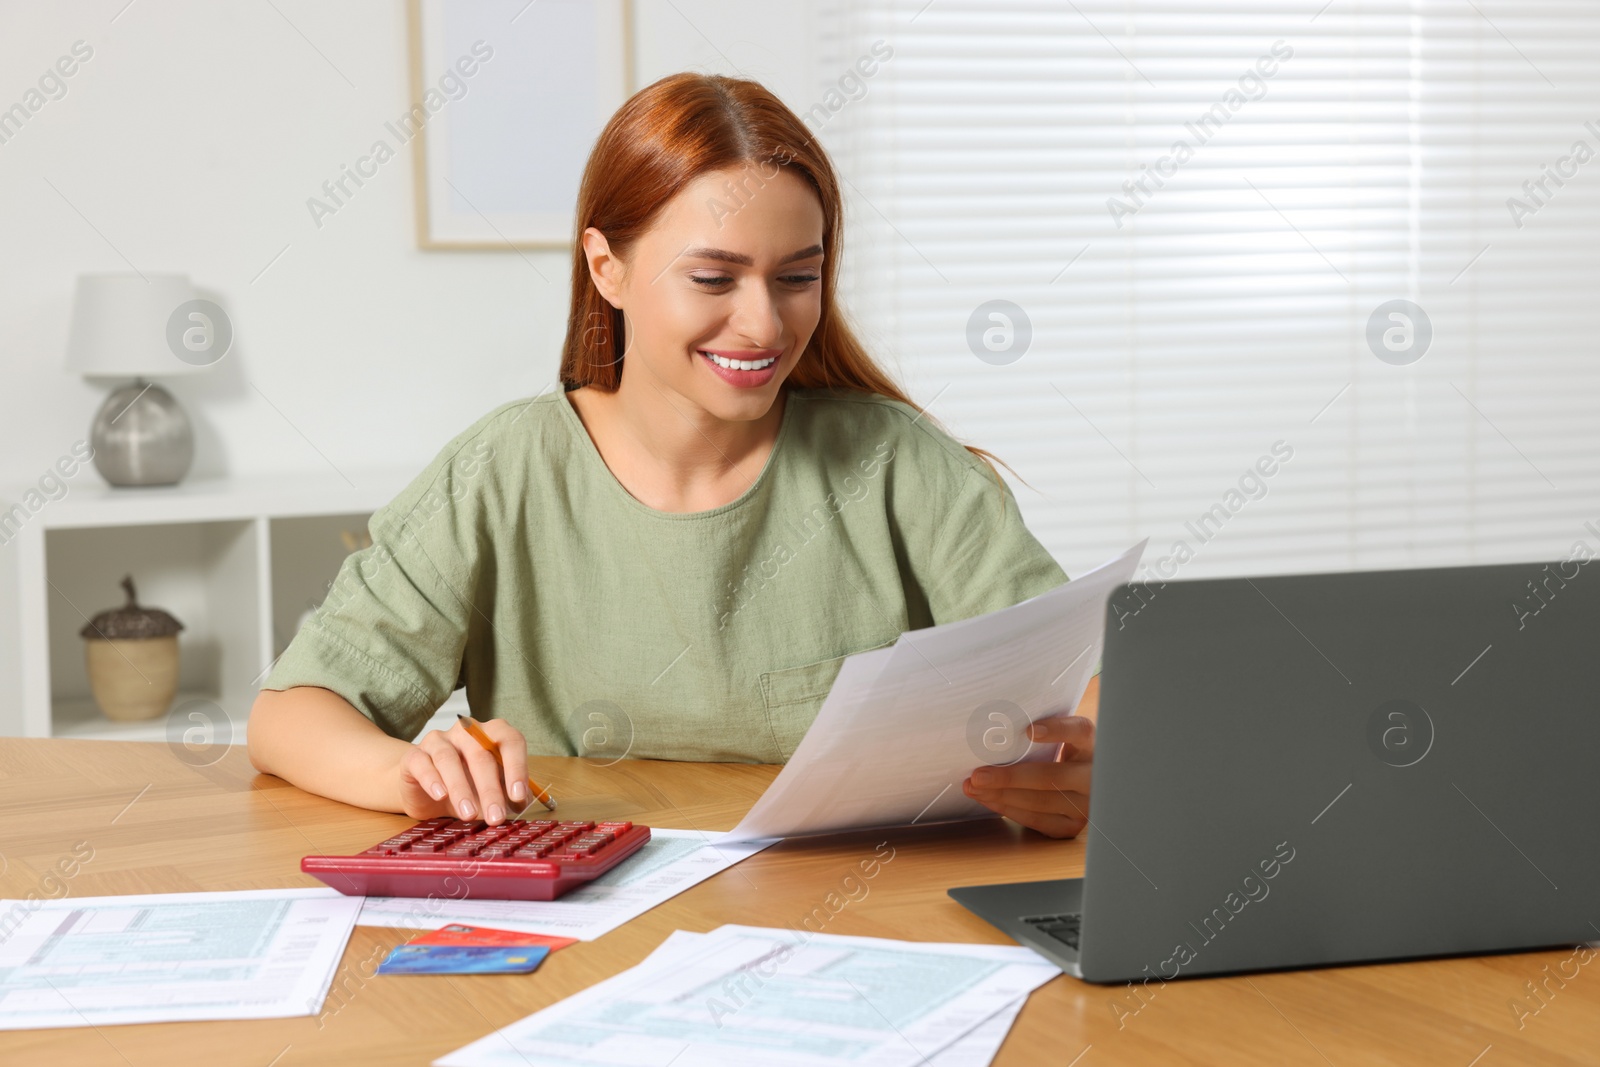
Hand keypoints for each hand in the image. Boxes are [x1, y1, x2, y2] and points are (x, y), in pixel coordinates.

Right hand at [398, 717, 529, 825]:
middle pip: (480, 754)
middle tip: (495, 817)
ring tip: (469, 814)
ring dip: (461, 789)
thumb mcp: (489, 790)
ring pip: (449, 759)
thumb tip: (519, 804)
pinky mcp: (414, 755)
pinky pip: (422, 763)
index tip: (518, 796)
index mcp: (491, 733)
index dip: (517, 768)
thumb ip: (505, 793)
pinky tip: (440, 796)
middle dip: (490, 790)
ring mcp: (438, 740)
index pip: (510, 741)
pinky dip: (432, 780)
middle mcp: (465, 731)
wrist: (424, 789)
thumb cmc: (466, 786)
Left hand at [962, 713, 1092, 838]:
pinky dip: (1008, 810)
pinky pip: (1037, 820)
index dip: (1057, 730)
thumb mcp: (1059, 736)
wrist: (1079, 784)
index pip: (1080, 732)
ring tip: (974, 787)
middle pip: (1053, 776)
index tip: (1028, 730)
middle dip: (1010, 777)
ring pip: (1041, 802)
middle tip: (978, 775)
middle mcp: (1094, 777)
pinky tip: (988, 800)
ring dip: (1002, 795)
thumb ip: (1038, 729)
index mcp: (1093, 745)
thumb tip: (995, 726)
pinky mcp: (1072, 825)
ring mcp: (1086, 805)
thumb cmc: (1059, 751)